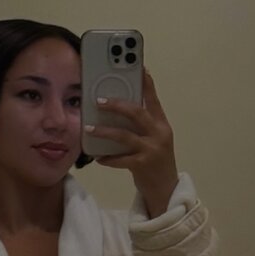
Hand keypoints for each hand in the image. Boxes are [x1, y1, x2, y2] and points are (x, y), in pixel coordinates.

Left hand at [85, 69, 178, 217]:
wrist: (166, 189)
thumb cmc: (155, 160)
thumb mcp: (153, 139)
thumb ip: (140, 125)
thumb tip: (115, 109)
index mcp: (161, 123)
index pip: (153, 98)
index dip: (145, 82)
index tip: (137, 66)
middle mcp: (159, 133)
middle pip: (137, 112)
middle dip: (117, 104)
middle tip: (98, 100)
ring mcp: (152, 149)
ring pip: (125, 136)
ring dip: (104, 132)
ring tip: (88, 129)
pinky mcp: (143, 165)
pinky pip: (121, 159)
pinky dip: (108, 158)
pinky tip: (97, 158)